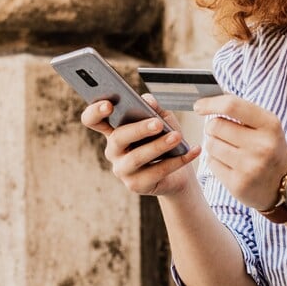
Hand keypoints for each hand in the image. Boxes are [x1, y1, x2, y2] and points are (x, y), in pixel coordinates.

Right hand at [82, 94, 199, 196]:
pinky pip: (157, 172)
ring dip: (158, 146)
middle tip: (157, 123)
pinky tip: (193, 151)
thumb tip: (148, 101)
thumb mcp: (162, 119)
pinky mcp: (136, 185)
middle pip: (118, 137)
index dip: (95, 112)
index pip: (93, 120)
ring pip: (137, 157)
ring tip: (177, 137)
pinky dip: (178, 161)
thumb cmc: (165, 139)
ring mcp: (122, 169)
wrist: (178, 172)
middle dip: (138, 129)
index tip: (109, 105)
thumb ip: (154, 108)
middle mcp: (113, 150)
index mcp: (114, 130)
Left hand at [193, 94, 286, 210]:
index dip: (210, 104)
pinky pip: (211, 163)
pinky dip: (215, 161)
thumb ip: (241, 111)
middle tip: (222, 134)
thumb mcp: (266, 126)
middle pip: (216, 126)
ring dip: (213, 144)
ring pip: (210, 145)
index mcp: (270, 125)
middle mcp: (262, 146)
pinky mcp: (238, 184)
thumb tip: (205, 103)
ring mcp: (250, 167)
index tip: (199, 106)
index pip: (232, 106)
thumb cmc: (269, 148)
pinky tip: (229, 164)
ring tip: (228, 150)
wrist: (285, 185)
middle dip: (213, 128)